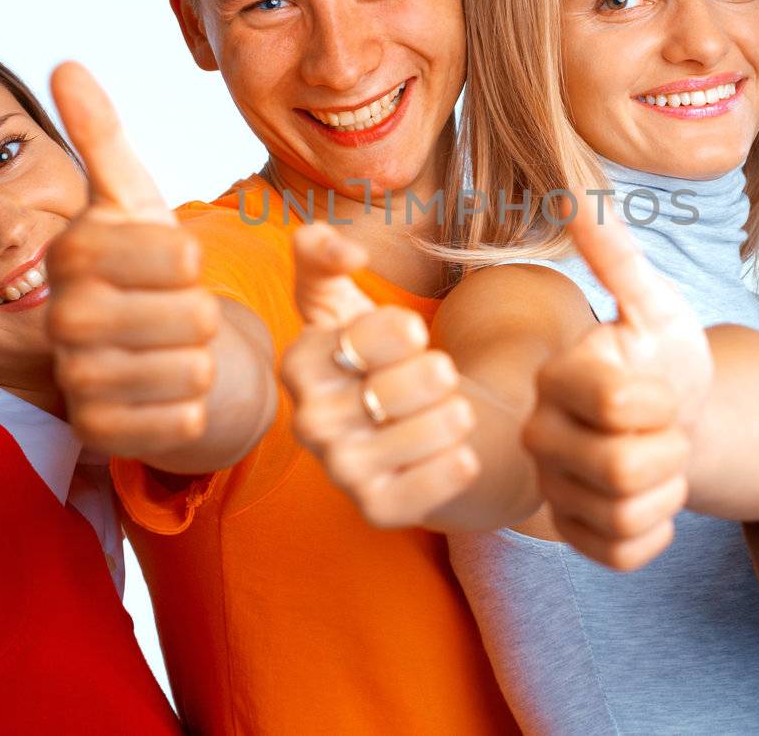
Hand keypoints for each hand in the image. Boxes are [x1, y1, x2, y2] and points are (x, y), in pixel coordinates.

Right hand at [47, 62, 219, 458]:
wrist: (153, 351)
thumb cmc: (148, 268)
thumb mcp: (135, 199)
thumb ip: (102, 135)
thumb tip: (65, 63)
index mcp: (73, 252)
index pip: (178, 256)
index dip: (197, 262)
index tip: (179, 262)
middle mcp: (61, 318)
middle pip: (190, 316)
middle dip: (204, 313)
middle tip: (180, 311)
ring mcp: (75, 380)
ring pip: (190, 368)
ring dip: (202, 358)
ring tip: (177, 348)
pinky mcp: (98, 433)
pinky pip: (181, 421)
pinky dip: (194, 405)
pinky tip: (173, 390)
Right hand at [281, 224, 477, 527]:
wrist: (418, 422)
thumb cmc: (379, 353)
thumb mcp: (343, 298)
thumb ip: (322, 255)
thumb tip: (345, 249)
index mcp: (299, 365)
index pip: (365, 338)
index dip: (402, 331)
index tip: (414, 333)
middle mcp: (309, 423)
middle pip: (397, 387)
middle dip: (435, 373)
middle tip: (441, 374)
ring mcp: (341, 472)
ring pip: (423, 434)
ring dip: (453, 415)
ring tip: (455, 409)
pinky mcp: (377, 510)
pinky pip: (432, 485)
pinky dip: (457, 464)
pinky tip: (460, 450)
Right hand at [523, 194, 711, 570]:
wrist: (683, 416)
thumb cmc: (663, 358)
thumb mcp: (653, 305)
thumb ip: (617, 258)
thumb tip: (578, 194)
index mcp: (553, 377)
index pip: (617, 402)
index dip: (660, 400)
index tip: (658, 386)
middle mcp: (538, 436)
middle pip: (623, 468)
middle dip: (671, 450)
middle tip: (664, 429)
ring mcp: (553, 490)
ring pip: (627, 514)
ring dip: (668, 488)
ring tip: (658, 460)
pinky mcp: (576, 537)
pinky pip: (624, 553)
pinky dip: (659, 532)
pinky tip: (653, 500)